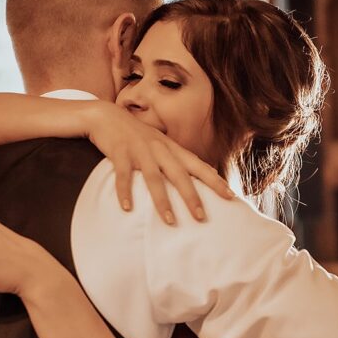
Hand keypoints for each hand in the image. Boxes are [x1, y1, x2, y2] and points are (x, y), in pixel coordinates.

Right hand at [87, 101, 234, 224]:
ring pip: (154, 178)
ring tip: (170, 221)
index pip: (198, 166)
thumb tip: (211, 169)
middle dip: (192, 196)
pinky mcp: (120, 152)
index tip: (231, 196)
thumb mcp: (164, 143)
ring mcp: (140, 150)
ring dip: (162, 200)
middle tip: (201, 217)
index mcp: (172, 148)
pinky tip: (127, 208)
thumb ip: (184, 158)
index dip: (215, 180)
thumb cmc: (138, 134)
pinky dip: (125, 191)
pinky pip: (123, 175)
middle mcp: (159, 149)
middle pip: (179, 175)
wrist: (107, 116)